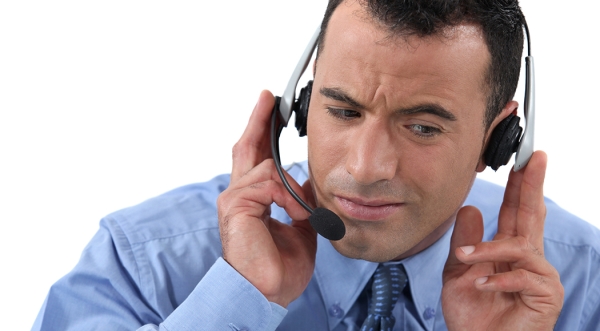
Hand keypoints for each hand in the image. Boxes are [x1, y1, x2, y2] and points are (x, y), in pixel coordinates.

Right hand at [217, 90, 316, 306]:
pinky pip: (267, 184)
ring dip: (291, 188)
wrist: (266, 293)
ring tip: (301, 215)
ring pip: (265, 168)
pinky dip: (287, 197)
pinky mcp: (236, 206)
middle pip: (246, 148)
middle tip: (268, 98)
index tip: (270, 111)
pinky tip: (294, 215)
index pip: (256, 159)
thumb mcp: (300, 226)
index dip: (261, 133)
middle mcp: (239, 196)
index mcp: (254, 201)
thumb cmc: (279, 266)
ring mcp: (234, 199)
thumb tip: (305, 184)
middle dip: (258, 121)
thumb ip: (299, 201)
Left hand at [442, 151, 563, 329]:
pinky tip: (481, 285)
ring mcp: (540, 277)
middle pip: (533, 216)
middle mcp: (529, 260)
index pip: (517, 213)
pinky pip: (524, 276)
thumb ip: (465, 242)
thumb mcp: (459, 273)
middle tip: (534, 158)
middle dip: (533, 186)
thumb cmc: (472, 317)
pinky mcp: (546, 296)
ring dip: (489, 250)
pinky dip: (498, 279)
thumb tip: (470, 208)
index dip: (520, 187)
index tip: (522, 161)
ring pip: (520, 247)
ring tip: (466, 259)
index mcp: (509, 252)